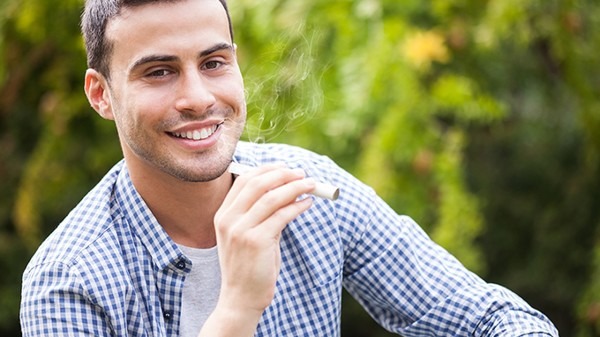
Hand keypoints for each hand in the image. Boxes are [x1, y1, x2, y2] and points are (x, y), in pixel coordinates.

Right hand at [208, 164, 314, 332]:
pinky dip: (297, 206)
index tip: (286, 168)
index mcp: (223, 215)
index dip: (267, 170)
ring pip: (271, 197)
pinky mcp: (256, 241)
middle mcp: (228, 219)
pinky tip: (307, 204)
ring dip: (294, 187)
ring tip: (311, 185)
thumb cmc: (249, 266)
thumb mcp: (249, 235)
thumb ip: (262, 213)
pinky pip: (281, 216)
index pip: (244, 180)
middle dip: (283, 175)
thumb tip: (288, 190)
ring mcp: (240, 230)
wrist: (240, 298)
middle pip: (257, 183)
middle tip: (302, 173)